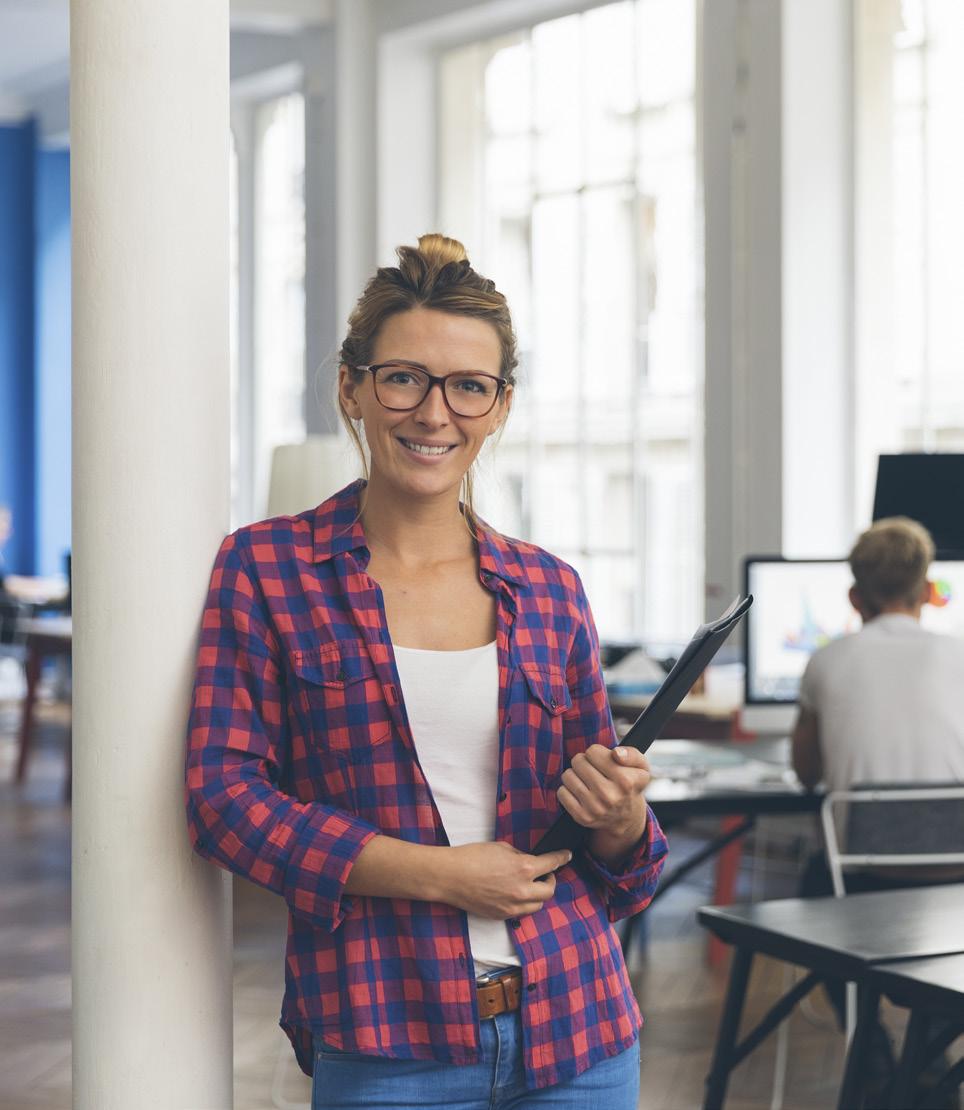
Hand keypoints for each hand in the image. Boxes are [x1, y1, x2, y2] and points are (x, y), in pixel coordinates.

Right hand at [438, 842, 571, 919]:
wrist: (450, 876)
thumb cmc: (472, 857)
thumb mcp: (502, 847)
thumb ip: (520, 856)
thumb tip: (529, 861)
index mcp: (523, 868)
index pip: (552, 864)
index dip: (562, 858)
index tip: (567, 855)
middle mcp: (522, 890)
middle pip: (550, 890)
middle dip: (551, 880)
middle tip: (545, 872)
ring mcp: (512, 906)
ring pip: (538, 905)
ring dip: (538, 894)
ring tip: (530, 884)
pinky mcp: (502, 916)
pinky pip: (522, 912)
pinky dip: (524, 903)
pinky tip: (515, 893)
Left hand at [558, 744, 650, 839]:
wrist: (626, 818)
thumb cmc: (630, 785)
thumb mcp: (641, 767)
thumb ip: (632, 754)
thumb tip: (616, 753)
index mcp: (625, 780)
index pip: (593, 751)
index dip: (596, 753)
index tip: (602, 761)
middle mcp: (610, 795)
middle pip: (578, 761)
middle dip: (583, 762)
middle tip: (592, 770)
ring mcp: (595, 808)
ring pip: (568, 776)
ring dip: (574, 774)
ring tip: (586, 780)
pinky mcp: (582, 817)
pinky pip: (562, 792)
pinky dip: (568, 789)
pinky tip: (580, 792)